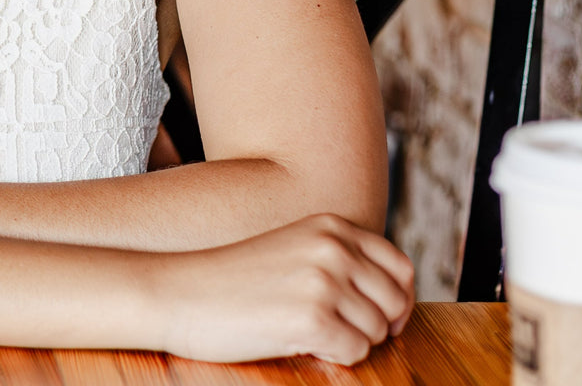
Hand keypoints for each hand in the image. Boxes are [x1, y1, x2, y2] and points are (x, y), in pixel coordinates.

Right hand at [163, 214, 414, 364]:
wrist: (182, 292)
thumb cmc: (236, 280)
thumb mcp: (294, 249)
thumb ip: (340, 259)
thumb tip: (396, 298)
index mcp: (330, 225)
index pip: (400, 266)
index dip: (397, 300)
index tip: (380, 318)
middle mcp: (332, 247)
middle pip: (395, 302)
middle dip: (377, 325)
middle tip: (339, 331)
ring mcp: (323, 282)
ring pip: (377, 332)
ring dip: (349, 340)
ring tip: (306, 330)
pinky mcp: (312, 319)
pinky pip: (355, 352)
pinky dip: (332, 355)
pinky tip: (297, 340)